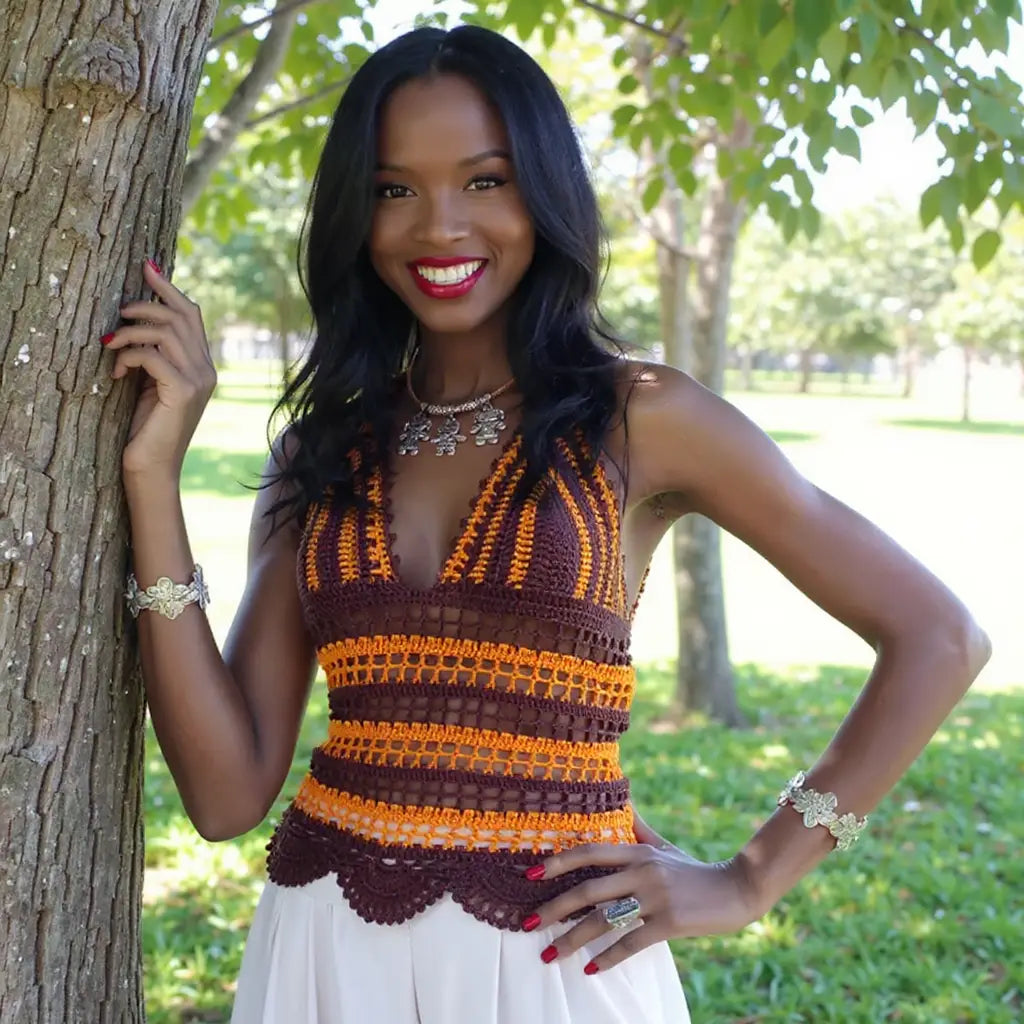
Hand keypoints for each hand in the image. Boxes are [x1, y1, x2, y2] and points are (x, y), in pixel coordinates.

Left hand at [103, 258, 216, 479]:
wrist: (153, 468)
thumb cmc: (147, 429)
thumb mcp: (151, 384)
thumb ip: (154, 356)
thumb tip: (137, 322)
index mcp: (203, 366)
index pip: (192, 314)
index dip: (169, 288)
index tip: (146, 266)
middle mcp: (206, 370)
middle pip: (181, 315)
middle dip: (146, 304)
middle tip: (118, 312)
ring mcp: (198, 381)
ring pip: (166, 331)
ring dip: (131, 331)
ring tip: (110, 344)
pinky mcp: (183, 392)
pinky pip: (153, 356)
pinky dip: (129, 356)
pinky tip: (116, 372)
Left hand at [525, 807, 760, 974]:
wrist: (737, 889)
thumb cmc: (694, 870)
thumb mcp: (664, 846)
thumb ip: (638, 828)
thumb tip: (622, 797)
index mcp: (637, 851)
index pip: (589, 852)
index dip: (558, 862)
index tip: (530, 874)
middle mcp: (642, 870)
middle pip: (588, 890)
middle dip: (554, 909)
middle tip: (528, 923)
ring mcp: (656, 897)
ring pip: (604, 920)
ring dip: (573, 940)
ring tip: (550, 955)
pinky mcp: (670, 922)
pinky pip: (632, 943)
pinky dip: (609, 958)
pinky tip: (591, 970)